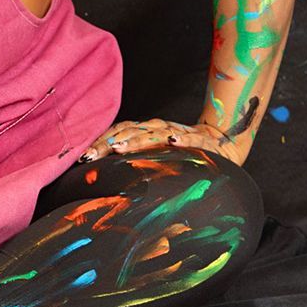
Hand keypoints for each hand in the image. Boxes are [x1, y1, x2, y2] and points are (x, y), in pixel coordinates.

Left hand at [78, 118, 243, 164]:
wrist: (224, 143)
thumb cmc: (183, 155)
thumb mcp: (156, 157)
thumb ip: (134, 163)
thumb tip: (103, 177)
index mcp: (148, 131)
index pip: (120, 131)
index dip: (102, 140)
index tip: (83, 156)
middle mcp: (161, 128)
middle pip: (131, 132)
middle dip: (110, 143)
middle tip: (91, 155)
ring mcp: (181, 133)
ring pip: (155, 133)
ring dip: (137, 140)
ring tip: (119, 148)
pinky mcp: (203, 141)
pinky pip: (193, 138)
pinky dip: (183, 138)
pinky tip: (172, 141)